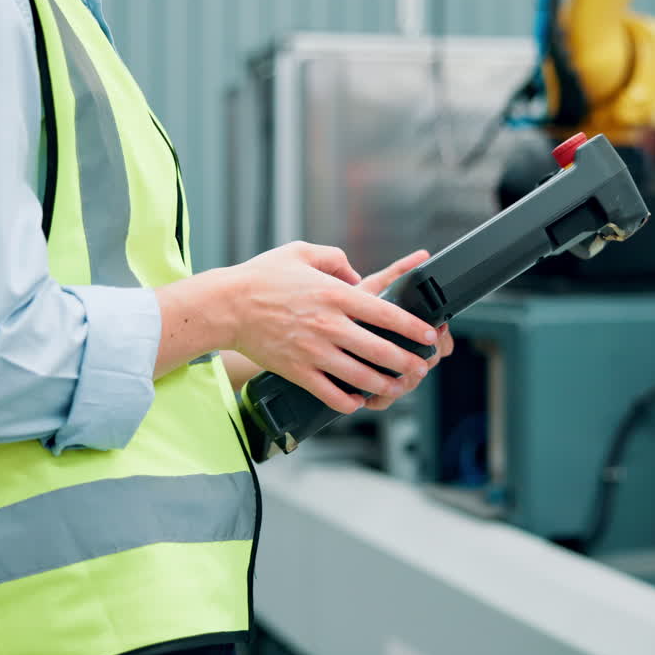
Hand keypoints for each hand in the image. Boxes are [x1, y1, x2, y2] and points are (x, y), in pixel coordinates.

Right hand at [224, 242, 437, 414]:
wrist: (226, 306)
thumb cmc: (261, 278)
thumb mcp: (301, 252)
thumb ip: (335, 258)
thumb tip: (356, 272)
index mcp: (335, 294)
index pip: (387, 314)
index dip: (414, 327)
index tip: (428, 335)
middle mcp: (330, 325)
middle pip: (381, 351)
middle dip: (408, 362)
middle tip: (421, 367)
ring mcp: (314, 351)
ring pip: (362, 377)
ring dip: (385, 385)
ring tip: (396, 387)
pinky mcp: (298, 371)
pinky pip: (331, 394)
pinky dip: (349, 402)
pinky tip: (358, 401)